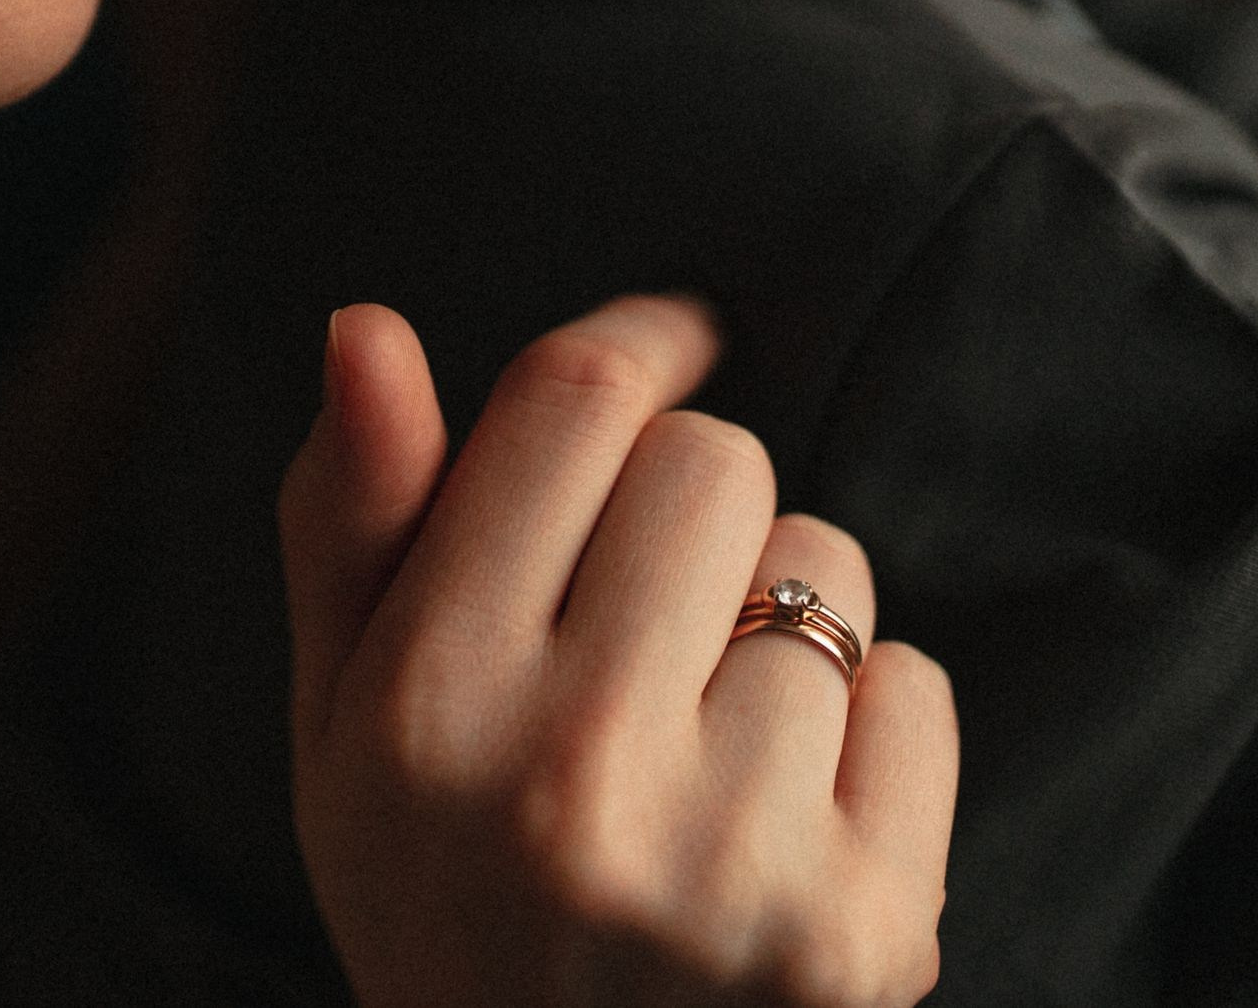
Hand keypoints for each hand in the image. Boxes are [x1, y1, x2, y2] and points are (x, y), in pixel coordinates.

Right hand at [281, 297, 957, 1007]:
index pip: (575, 403)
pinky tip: (784, 808)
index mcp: (427, 703)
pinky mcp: (869, 927)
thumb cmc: (440, 901)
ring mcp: (734, 858)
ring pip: (825, 569)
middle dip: (694, 500)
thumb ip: (350, 524)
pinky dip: (868, 721)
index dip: (641, 334)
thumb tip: (368, 329)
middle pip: (717, 459)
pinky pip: (917, 686)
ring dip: (779, 614)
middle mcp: (577, 773)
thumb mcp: (340, 726)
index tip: (674, 336)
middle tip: (652, 603)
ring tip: (706, 735)